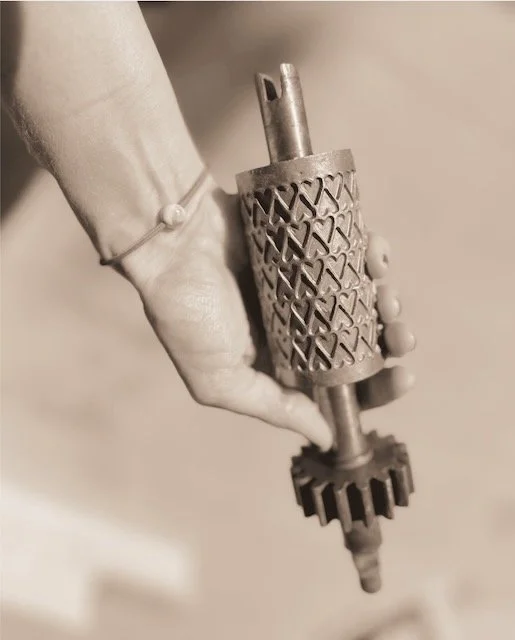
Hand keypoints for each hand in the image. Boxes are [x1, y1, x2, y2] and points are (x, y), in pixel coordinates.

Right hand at [131, 178, 415, 449]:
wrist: (169, 243)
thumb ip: (273, 408)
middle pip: (360, 340)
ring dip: (386, 299)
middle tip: (402, 338)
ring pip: (363, 296)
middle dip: (390, 342)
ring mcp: (305, 284)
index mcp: (282, 363)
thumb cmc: (186, 314)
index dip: (375, 386)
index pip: (339, 384)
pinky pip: (349, 250)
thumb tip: (324, 437)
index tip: (402, 378)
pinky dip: (370, 253)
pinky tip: (373, 256)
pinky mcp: (307, 244)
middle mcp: (299, 326)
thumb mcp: (220, 380)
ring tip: (387, 296)